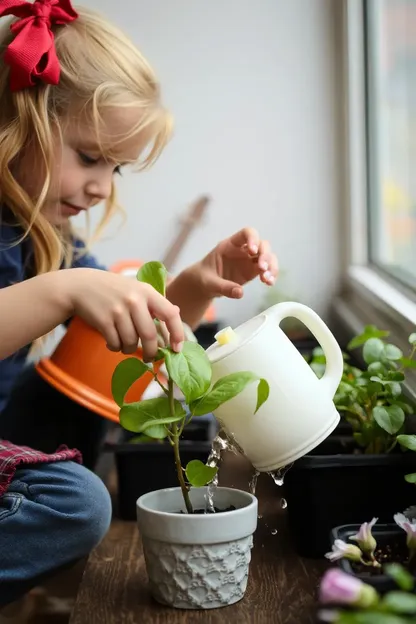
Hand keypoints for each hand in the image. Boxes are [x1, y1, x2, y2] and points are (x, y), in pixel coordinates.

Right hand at [63, 268, 183, 359]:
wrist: (81, 286)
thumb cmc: (113, 290)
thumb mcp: (136, 289)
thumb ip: (154, 301)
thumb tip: (176, 313)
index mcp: (147, 292)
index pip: (170, 314)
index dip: (177, 334)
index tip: (177, 348)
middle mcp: (134, 300)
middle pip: (149, 336)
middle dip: (151, 352)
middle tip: (149, 358)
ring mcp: (118, 310)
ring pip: (131, 342)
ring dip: (128, 350)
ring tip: (124, 345)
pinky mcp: (103, 320)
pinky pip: (115, 343)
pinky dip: (115, 347)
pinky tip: (112, 342)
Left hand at [195, 227, 277, 298]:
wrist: (203, 285)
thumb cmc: (204, 278)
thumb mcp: (209, 283)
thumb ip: (223, 287)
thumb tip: (240, 293)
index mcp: (230, 245)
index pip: (246, 233)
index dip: (252, 238)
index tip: (252, 251)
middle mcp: (243, 250)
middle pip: (262, 244)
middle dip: (265, 255)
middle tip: (262, 268)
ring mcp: (249, 260)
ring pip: (268, 256)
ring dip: (271, 266)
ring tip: (267, 280)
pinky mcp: (253, 271)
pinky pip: (267, 270)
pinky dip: (271, 275)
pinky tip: (269, 283)